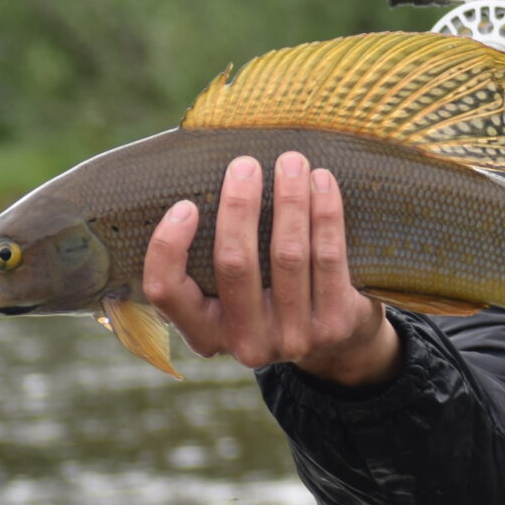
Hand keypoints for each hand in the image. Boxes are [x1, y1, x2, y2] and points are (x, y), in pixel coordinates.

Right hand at [143, 151, 401, 388]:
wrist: (339, 341)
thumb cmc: (270, 297)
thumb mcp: (232, 295)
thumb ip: (210, 258)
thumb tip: (194, 179)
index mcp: (206, 334)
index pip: (166, 292)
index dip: (168, 247)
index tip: (185, 204)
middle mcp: (245, 343)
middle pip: (234, 262)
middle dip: (239, 205)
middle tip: (246, 164)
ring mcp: (292, 337)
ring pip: (287, 253)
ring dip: (289, 199)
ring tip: (291, 161)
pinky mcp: (334, 322)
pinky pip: (328, 255)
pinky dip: (325, 212)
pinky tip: (323, 182)